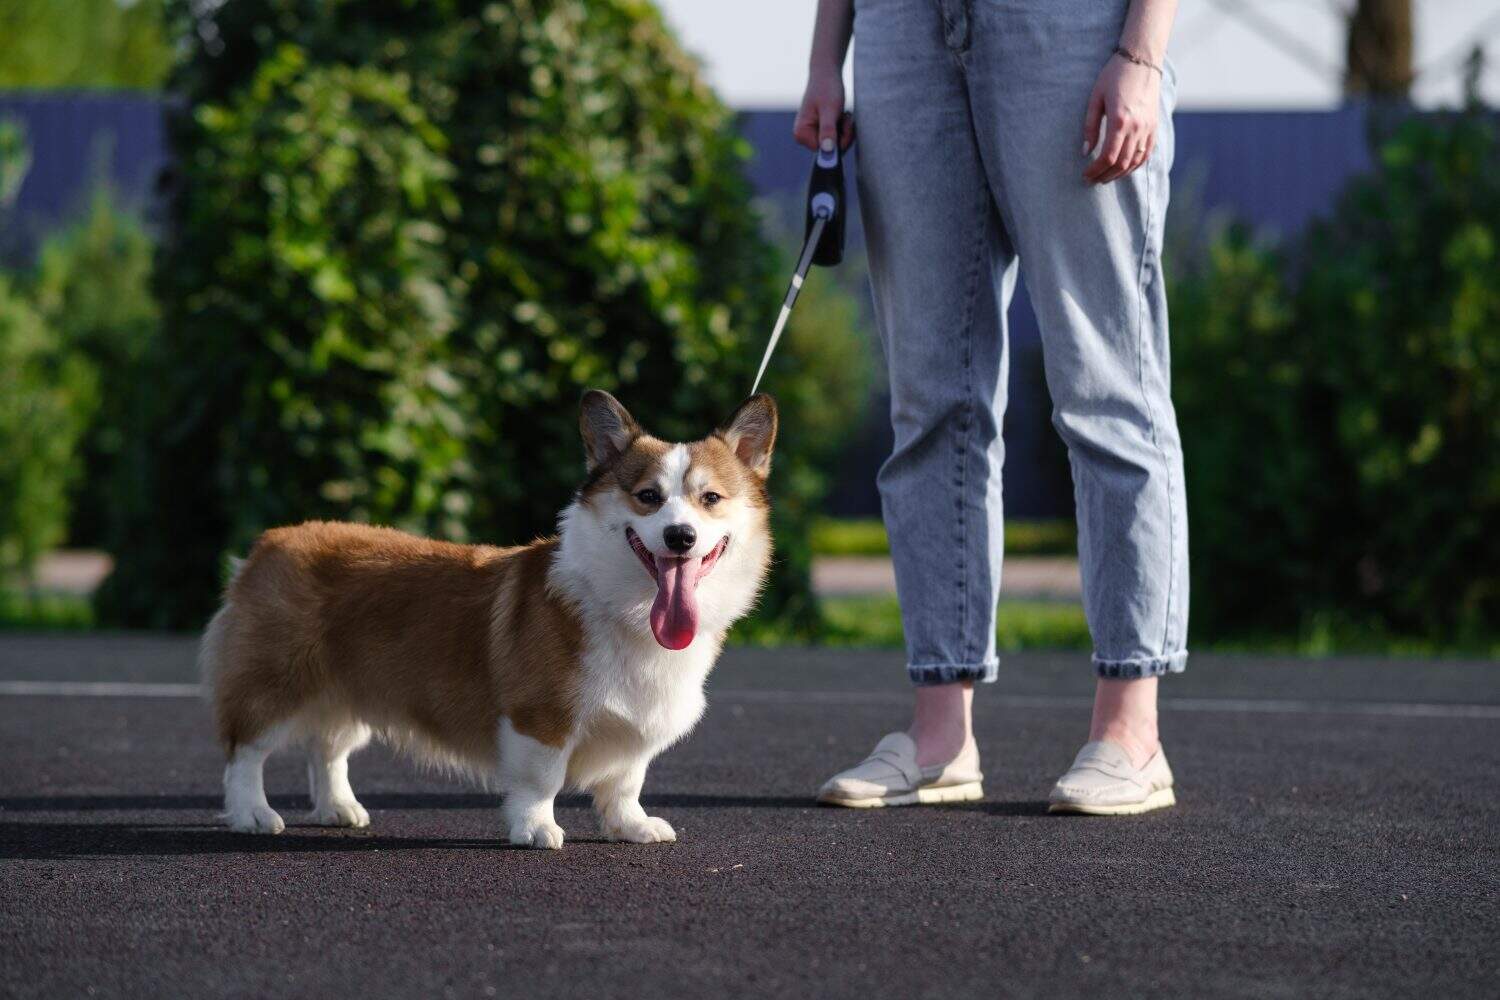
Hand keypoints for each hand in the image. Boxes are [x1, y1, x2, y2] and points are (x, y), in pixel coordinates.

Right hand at [793, 64, 855, 151]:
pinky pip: (837, 138)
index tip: (843, 122)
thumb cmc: (827, 88)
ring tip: (842, 114)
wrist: (827, 73)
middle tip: (844, 116)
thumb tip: (827, 151)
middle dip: (843, 134)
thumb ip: (828, 130)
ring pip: (836, 144)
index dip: (838, 140)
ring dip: (844, 130)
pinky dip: (843, 128)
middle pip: (831, 150)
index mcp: (800, 134)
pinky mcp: (820, 130)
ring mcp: (812, 134)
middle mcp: (803, 136)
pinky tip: (841, 115)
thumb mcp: (830, 110)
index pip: (825, 152)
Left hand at [1082, 54, 1160, 183]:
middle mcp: (1137, 127)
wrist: (1142, 59)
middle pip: (1121, 163)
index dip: (1095, 170)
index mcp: (1120, 121)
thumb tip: (1085, 151)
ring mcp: (1148, 127)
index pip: (1108, 157)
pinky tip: (1124, 168)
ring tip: (1105, 177)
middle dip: (1105, 175)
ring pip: (1135, 161)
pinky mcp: (1154, 126)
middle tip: (1092, 181)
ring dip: (1120, 173)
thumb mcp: (1095, 98)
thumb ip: (1090, 127)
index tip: (1085, 175)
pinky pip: (1147, 153)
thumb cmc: (1114, 75)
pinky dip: (1135, 165)